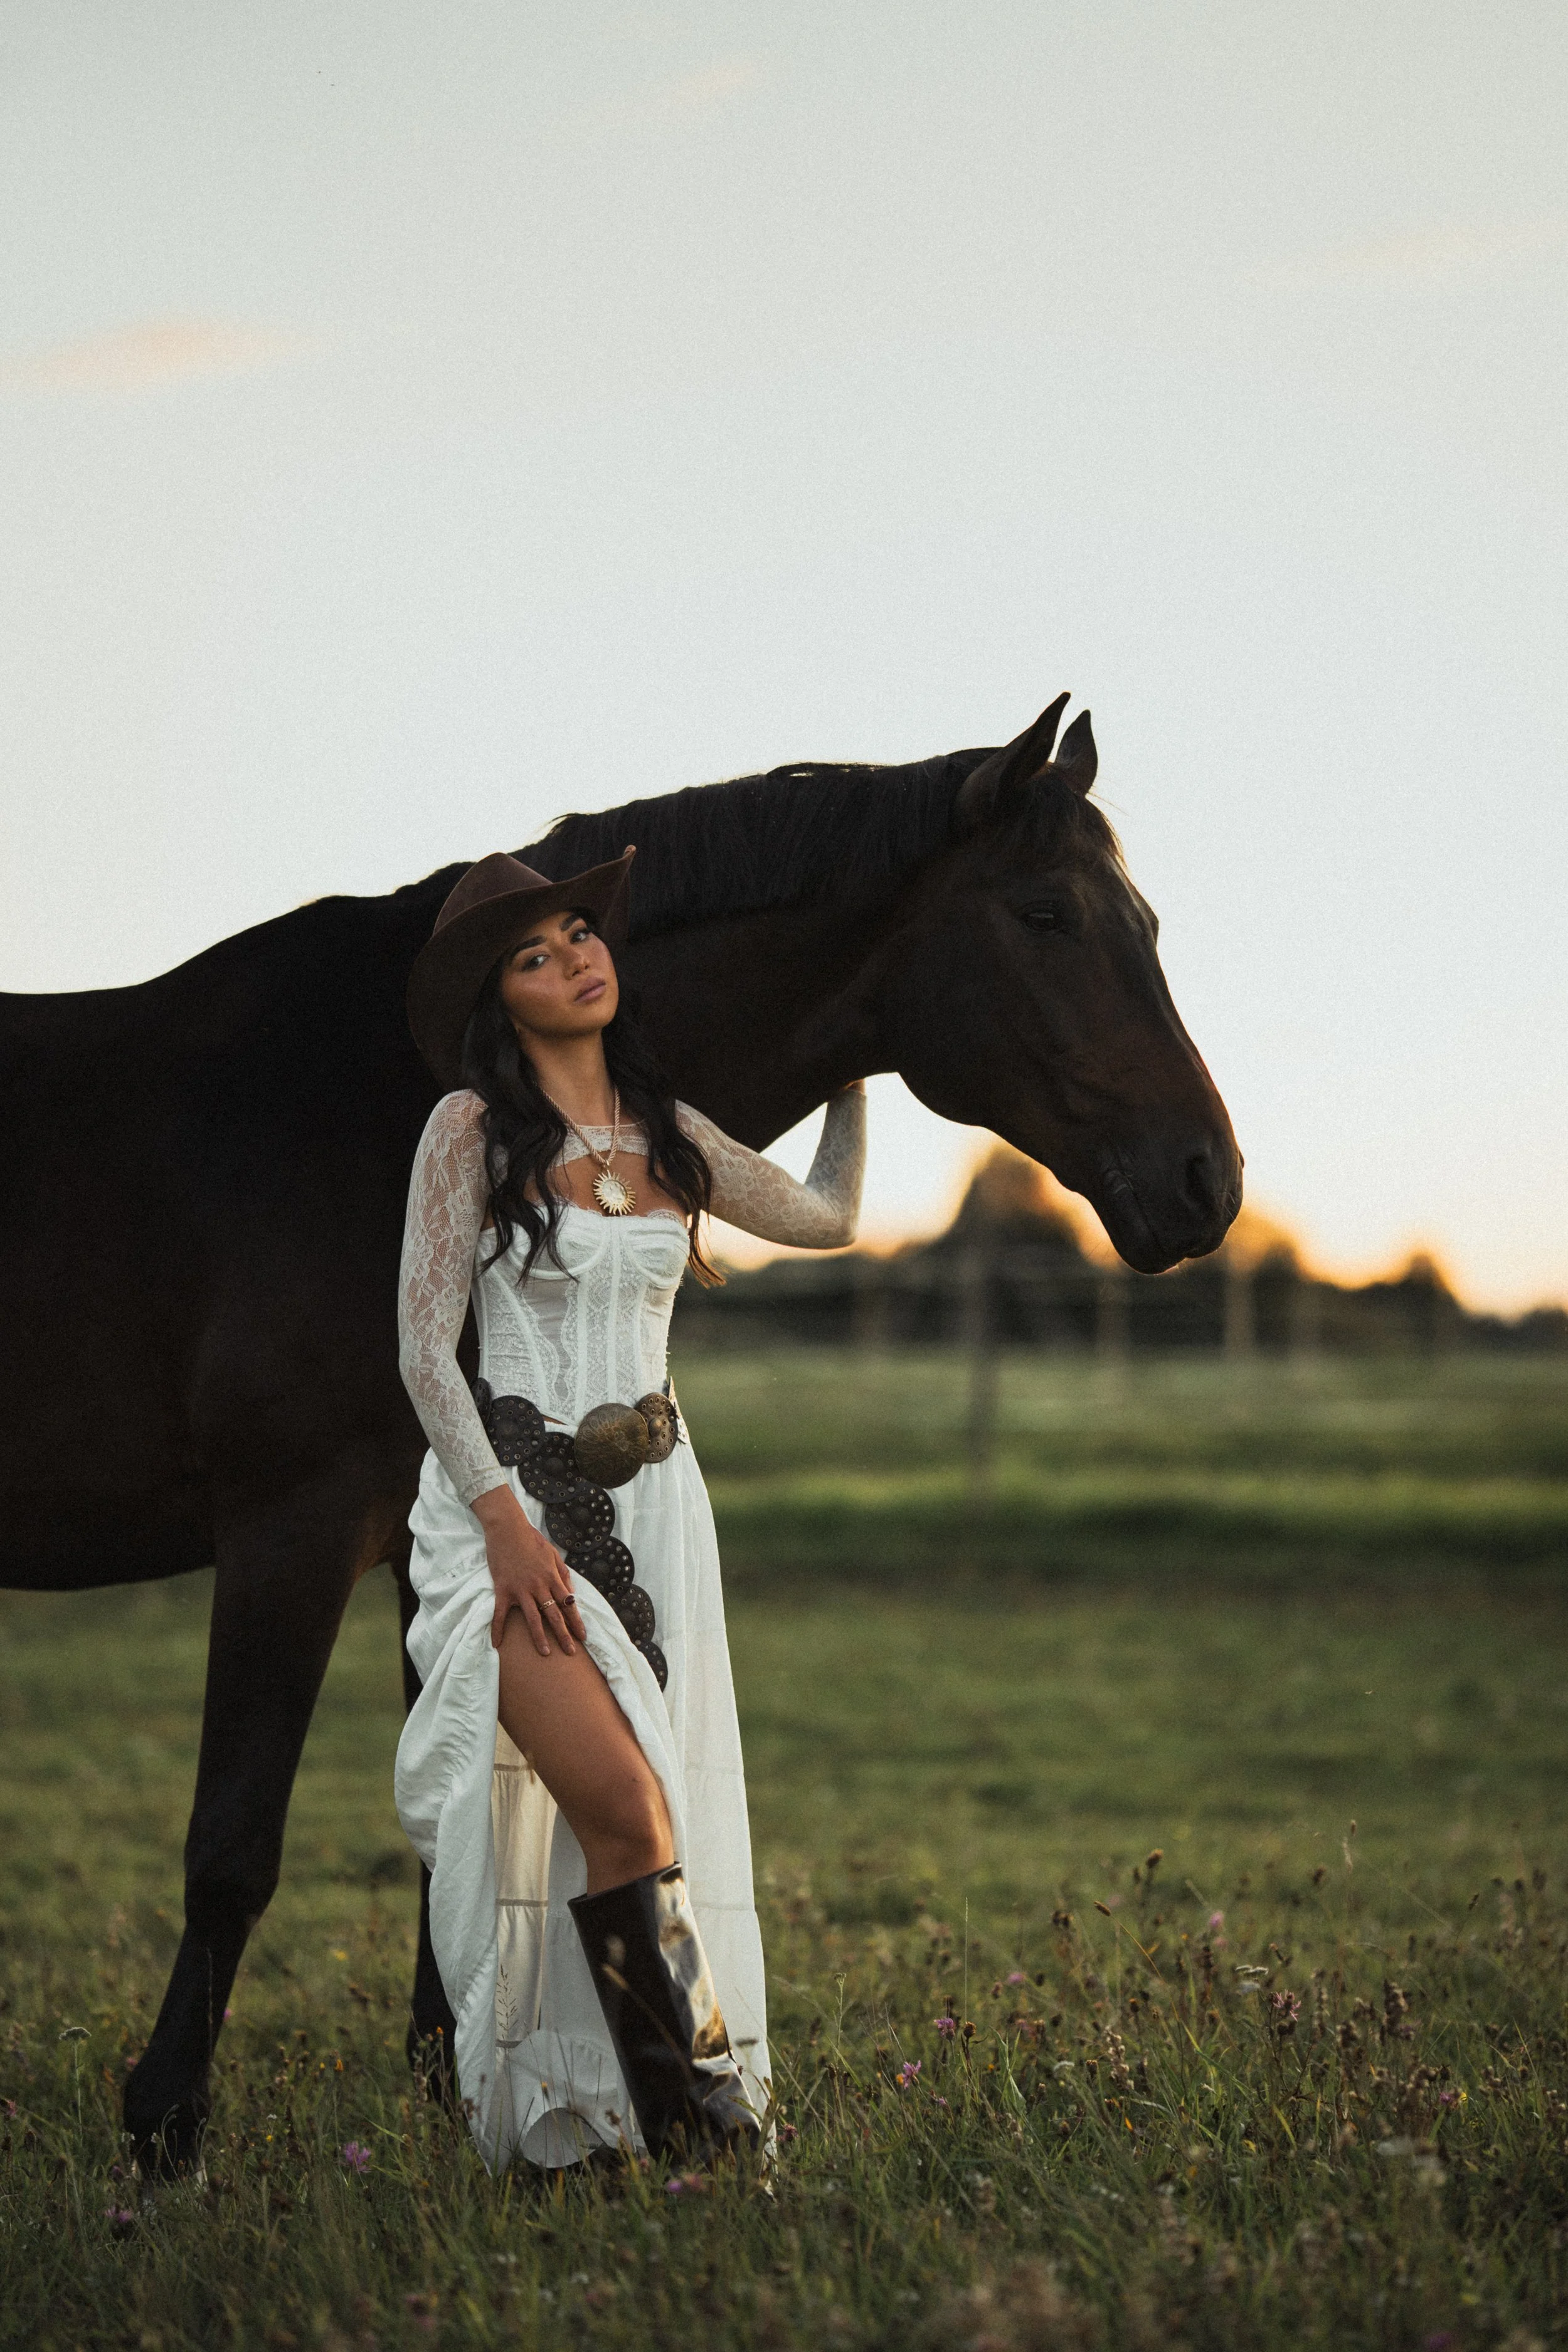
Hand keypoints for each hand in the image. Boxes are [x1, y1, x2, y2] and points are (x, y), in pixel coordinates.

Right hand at [470, 1485, 585, 1654]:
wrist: (508, 1529)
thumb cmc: (532, 1540)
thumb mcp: (554, 1554)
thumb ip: (563, 1574)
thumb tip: (571, 1594)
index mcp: (552, 1578)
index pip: (568, 1605)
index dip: (576, 1622)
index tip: (583, 1636)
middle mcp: (539, 1586)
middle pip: (554, 1615)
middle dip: (564, 1635)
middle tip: (571, 1652)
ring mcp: (520, 1590)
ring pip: (533, 1618)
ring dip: (539, 1637)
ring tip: (545, 1653)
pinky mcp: (503, 1590)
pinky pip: (500, 1614)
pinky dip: (498, 1629)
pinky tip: (497, 1644)